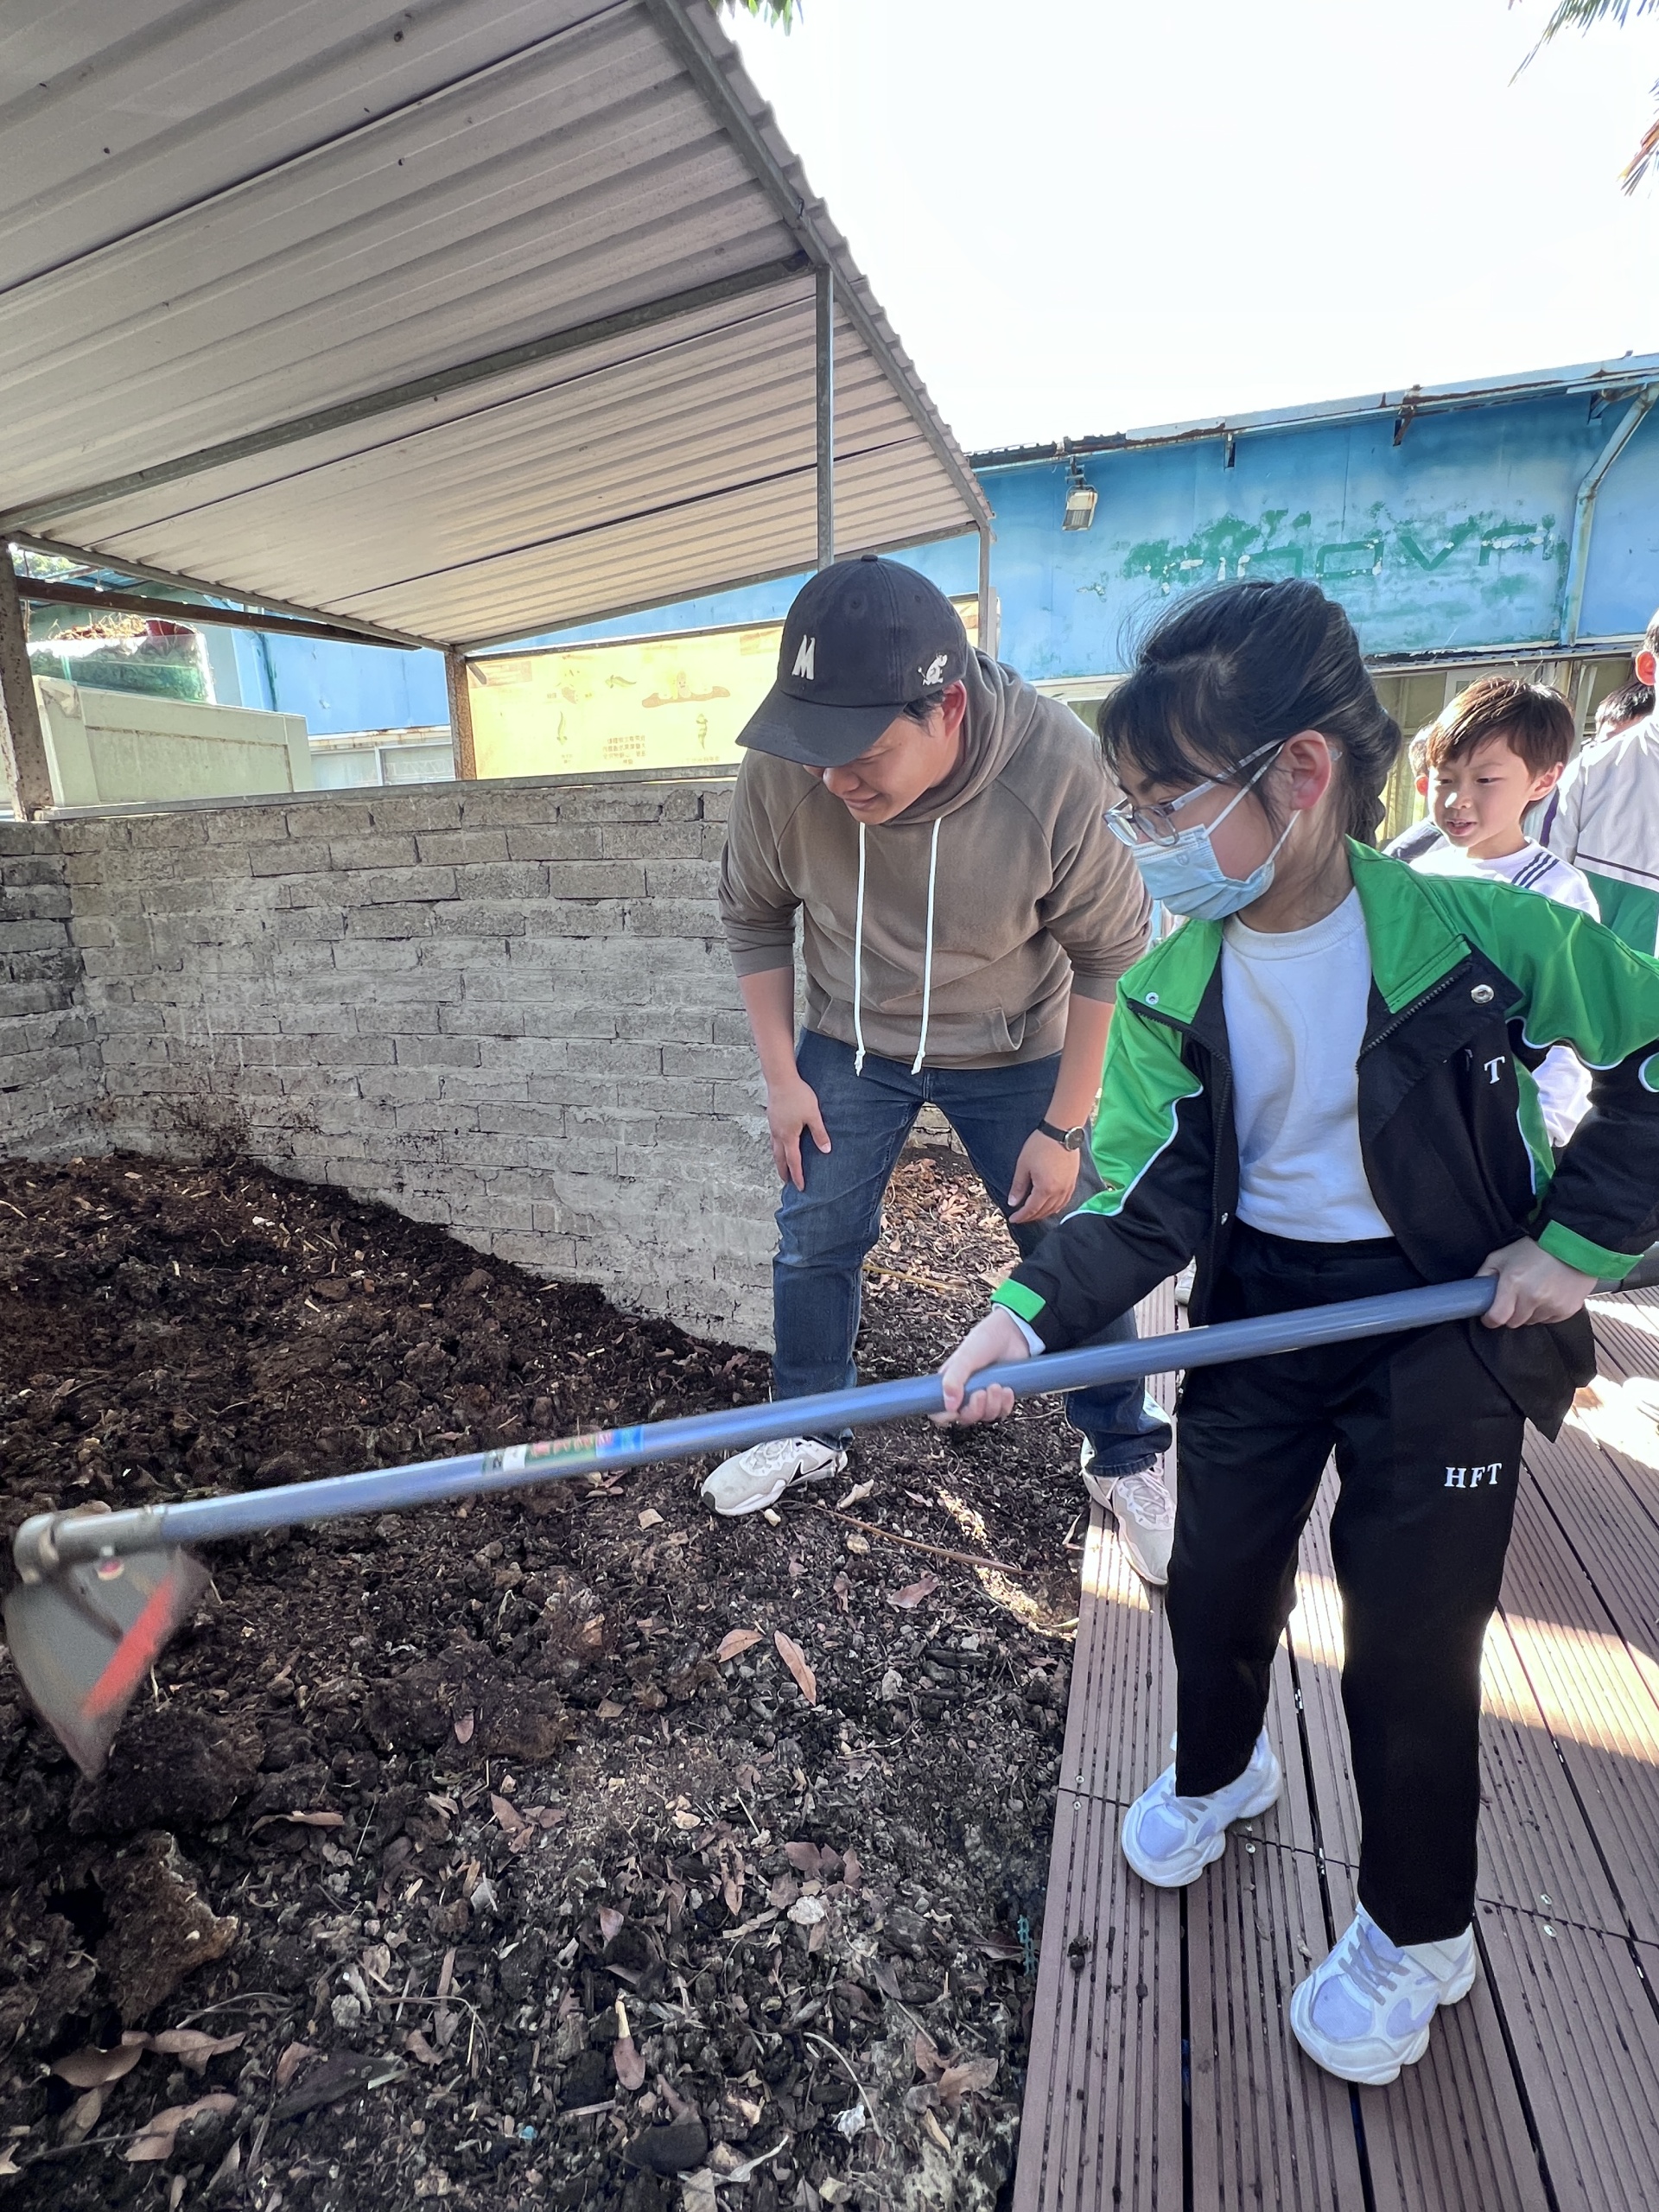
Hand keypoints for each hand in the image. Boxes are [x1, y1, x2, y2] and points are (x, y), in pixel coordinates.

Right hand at [766, 1071, 830, 1189]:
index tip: (800, 1187)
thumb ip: (819, 1133)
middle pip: (779, 1159)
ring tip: (782, 1166)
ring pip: (774, 1149)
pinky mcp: (772, 1119)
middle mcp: (778, 1134)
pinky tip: (781, 1144)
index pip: (793, 1161)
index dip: (797, 1176)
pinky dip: (777, 1148)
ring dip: (779, 1160)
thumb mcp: (813, 1115)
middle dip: (783, 1172)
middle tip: (787, 1182)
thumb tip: (826, 1150)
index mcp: (788, 1137)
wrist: (780, 1080)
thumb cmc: (798, 1096)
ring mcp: (773, 1127)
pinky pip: (773, 1139)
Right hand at [932, 1308, 1031, 1425]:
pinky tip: (1008, 1389)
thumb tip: (949, 1406)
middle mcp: (965, 1392)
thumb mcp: (965, 1357)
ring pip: (985, 1416)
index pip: (939, 1409)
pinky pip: (1002, 1412)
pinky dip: (1005, 1404)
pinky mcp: (1001, 1397)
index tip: (954, 1412)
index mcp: (950, 1382)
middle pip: (965, 1417)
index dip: (944, 1416)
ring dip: (992, 1405)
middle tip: (981, 1393)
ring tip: (997, 1385)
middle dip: (974, 1409)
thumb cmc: (985, 1340)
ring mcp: (984, 1395)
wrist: (1014, 1332)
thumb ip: (954, 1380)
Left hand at [1008, 1130, 1081, 1225]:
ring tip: (1033, 1214)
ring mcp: (1068, 1187)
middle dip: (1031, 1217)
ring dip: (1043, 1214)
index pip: (1031, 1209)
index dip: (1021, 1216)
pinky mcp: (1073, 1182)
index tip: (1012, 1219)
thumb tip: (1012, 1202)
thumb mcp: (1023, 1166)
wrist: (1062, 1132)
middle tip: (1021, 1217)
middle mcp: (1058, 1192)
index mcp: (1045, 1189)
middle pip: (1043, 1211)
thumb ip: (1018, 1187)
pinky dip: (1056, 1207)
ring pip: (1055, 1209)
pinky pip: (1064, 1201)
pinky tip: (1050, 1207)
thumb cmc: (1040, 1146)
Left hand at [1476, 1237, 1596, 1327]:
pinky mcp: (1567, 1310)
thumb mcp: (1501, 1256)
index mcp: (1513, 1284)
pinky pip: (1549, 1320)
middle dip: (1510, 1314)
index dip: (1490, 1319)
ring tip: (1534, 1293)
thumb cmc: (1533, 1248)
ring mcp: (1552, 1305)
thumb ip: (1484, 1274)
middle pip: (1514, 1322)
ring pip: (1531, 1321)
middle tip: (1514, 1299)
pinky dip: (1545, 1312)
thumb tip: (1474, 1292)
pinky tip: (1548, 1295)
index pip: (1497, 1318)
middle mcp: (1532, 1298)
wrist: (1572, 1244)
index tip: (1489, 1315)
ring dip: (1528, 1313)